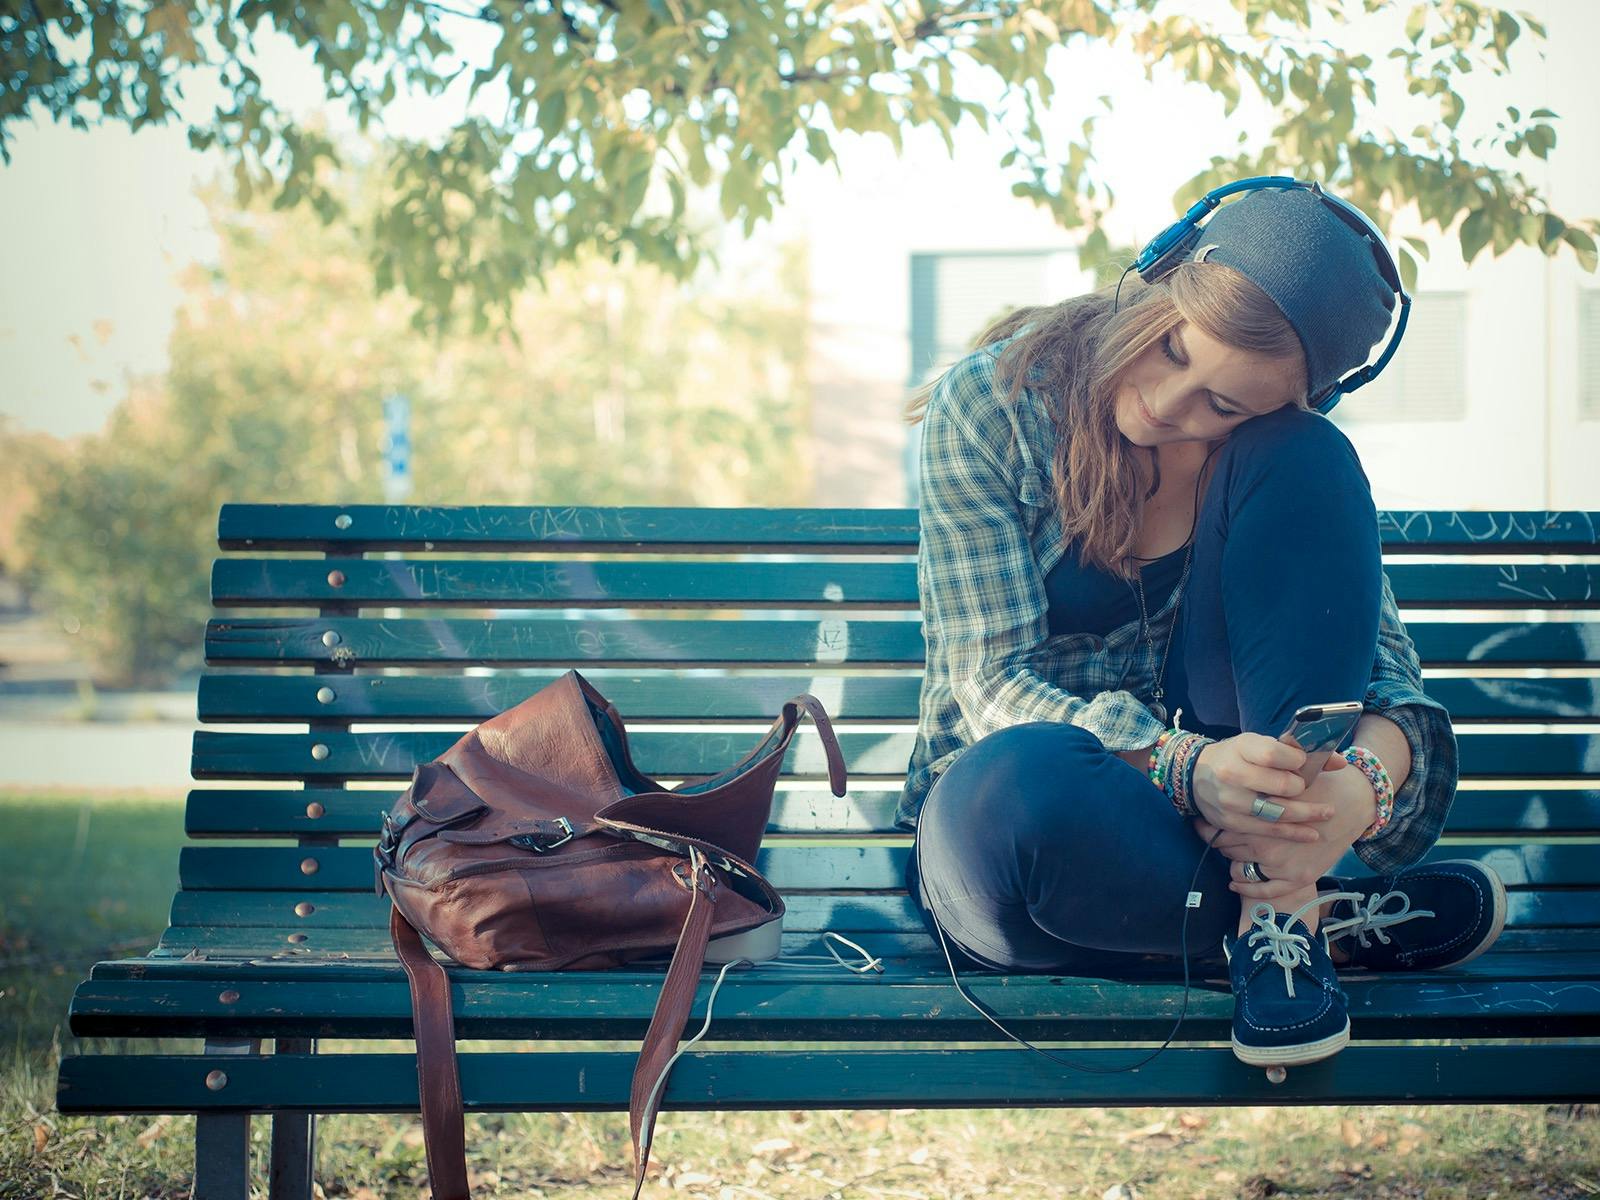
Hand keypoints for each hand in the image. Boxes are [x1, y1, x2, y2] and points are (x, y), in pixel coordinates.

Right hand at [1189, 735, 1343, 842]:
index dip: (1296, 759)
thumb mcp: (1257, 744)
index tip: (1304, 762)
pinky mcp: (1230, 823)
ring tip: (1327, 813)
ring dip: (1307, 815)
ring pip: (1277, 812)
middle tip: (1308, 789)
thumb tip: (1339, 762)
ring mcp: (1230, 801)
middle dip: (1301, 788)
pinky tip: (1311, 833)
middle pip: (1280, 786)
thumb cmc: (1236, 757)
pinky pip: (1268, 830)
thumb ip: (1295, 750)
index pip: (1273, 754)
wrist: (1196, 776)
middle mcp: (1231, 774)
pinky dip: (1293, 833)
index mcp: (1239, 749)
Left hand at [1194, 763, 1380, 901]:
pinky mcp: (1296, 878)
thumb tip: (1228, 766)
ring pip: (1239, 867)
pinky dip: (1245, 886)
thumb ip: (1258, 775)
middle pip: (1226, 847)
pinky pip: (1262, 889)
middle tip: (1215, 837)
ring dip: (1232, 860)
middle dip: (1219, 841)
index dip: (1207, 826)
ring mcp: (1280, 862)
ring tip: (1231, 852)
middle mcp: (1264, 841)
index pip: (1219, 826)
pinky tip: (1235, 882)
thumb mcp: (1280, 776)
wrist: (1352, 802)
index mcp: (1256, 816)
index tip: (1200, 823)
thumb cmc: (1316, 785)